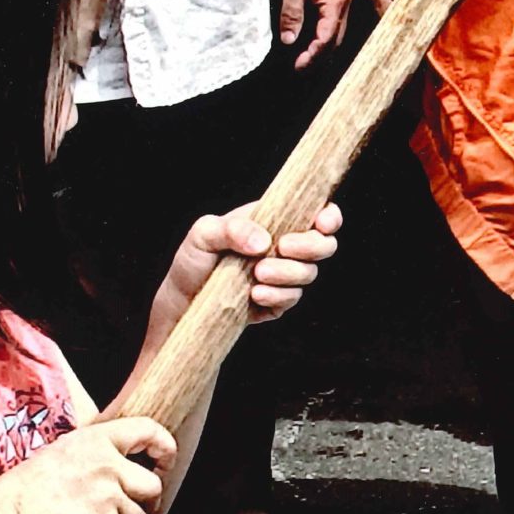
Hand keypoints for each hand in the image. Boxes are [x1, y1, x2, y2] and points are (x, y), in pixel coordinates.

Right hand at [0, 417, 174, 513]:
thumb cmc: (27, 490)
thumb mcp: (62, 452)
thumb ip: (98, 453)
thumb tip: (128, 463)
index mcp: (98, 441)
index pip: (149, 431)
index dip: (164, 448)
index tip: (163, 462)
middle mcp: (109, 467)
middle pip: (153, 487)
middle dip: (144, 502)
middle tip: (125, 510)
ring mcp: (110, 500)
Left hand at [147, 204, 343, 343]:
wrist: (184, 301)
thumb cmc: (194, 260)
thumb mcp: (204, 233)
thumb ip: (232, 228)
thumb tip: (264, 241)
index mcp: (275, 221)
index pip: (317, 213)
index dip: (329, 217)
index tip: (321, 224)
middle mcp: (285, 247)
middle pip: (325, 245)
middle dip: (310, 247)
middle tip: (282, 247)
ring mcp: (285, 276)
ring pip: (310, 273)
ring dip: (287, 273)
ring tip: (257, 275)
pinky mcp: (280, 301)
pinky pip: (293, 298)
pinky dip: (277, 296)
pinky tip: (254, 294)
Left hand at [277, 0, 350, 68]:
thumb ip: (292, 14)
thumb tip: (289, 41)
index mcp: (334, 3)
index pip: (325, 40)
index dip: (311, 57)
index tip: (297, 68)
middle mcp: (343, 4)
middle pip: (335, 41)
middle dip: (319, 59)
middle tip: (300, 70)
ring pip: (336, 33)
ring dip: (322, 49)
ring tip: (306, 60)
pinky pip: (333, 22)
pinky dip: (323, 35)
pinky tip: (311, 38)